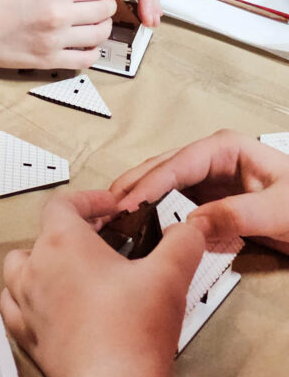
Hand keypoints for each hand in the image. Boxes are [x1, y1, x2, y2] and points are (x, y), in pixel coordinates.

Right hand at [0, 0, 116, 69]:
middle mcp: (59, 14)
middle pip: (104, 11)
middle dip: (107, 7)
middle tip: (102, 7)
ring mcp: (55, 40)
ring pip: (99, 36)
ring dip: (102, 29)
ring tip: (95, 26)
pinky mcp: (48, 61)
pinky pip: (85, 60)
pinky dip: (92, 53)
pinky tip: (85, 46)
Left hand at [1, 190, 202, 376]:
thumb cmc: (132, 334)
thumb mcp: (169, 276)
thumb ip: (182, 243)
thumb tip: (188, 230)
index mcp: (63, 243)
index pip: (63, 203)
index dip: (88, 199)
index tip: (109, 207)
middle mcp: (37, 267)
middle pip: (43, 233)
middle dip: (72, 233)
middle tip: (101, 243)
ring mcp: (26, 302)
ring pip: (19, 267)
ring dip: (41, 262)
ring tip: (70, 270)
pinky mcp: (28, 335)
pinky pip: (13, 306)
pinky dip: (27, 299)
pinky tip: (48, 304)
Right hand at [110, 130, 288, 254]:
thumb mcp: (279, 210)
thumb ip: (236, 214)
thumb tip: (191, 222)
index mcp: (226, 148)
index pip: (177, 163)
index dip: (149, 182)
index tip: (127, 201)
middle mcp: (213, 160)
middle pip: (162, 169)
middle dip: (133, 186)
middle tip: (105, 208)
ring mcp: (210, 182)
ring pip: (165, 187)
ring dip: (140, 201)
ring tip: (114, 217)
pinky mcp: (212, 205)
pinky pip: (177, 208)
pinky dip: (157, 217)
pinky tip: (141, 229)